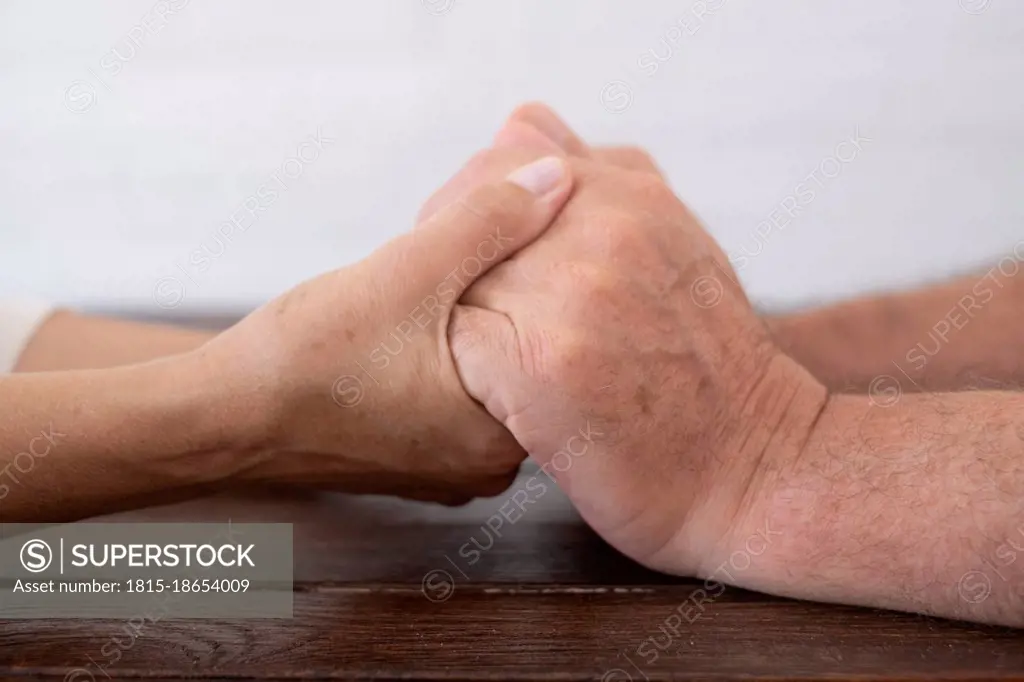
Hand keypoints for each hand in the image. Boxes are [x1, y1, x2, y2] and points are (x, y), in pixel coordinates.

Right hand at [190, 156, 573, 504]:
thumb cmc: (303, 360)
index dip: (550, 284)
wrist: (220, 418)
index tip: (527, 250)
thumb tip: (555, 178)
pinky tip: (420, 327)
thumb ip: (487, 222)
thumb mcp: (406, 272)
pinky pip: (459, 396)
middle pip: (529, 365)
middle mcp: (488, 466)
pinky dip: (450, 357)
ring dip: (476, 329)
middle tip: (474, 268)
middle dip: (510, 305)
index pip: (566, 349)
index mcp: (502, 437)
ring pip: (492, 378)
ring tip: (441, 293)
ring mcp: (452, 469)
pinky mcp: (420, 458)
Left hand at [446, 106, 828, 574]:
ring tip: (502, 360)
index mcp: (634, 192)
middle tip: (484, 312)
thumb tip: (519, 124)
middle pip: (471, 213)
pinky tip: (510, 398)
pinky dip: (472, 370)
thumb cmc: (709, 363)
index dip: (480, 204)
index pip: (506, 154)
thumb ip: (604, 180)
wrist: (752, 467)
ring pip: (458, 277)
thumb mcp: (675, 244)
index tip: (485, 255)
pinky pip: (460, 342)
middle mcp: (602, 228)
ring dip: (466, 316)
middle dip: (462, 259)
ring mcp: (570, 295)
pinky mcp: (539, 366)